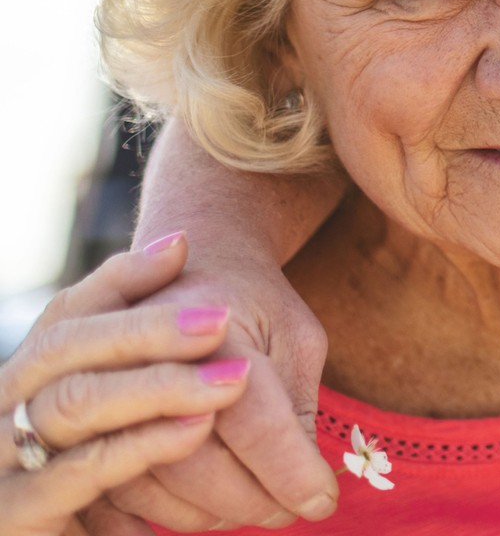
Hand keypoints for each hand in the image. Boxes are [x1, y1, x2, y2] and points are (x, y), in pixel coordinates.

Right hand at [0, 236, 248, 535]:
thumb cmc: (103, 466)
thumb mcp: (124, 397)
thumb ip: (136, 330)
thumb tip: (177, 242)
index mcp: (29, 373)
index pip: (67, 310)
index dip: (125, 277)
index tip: (186, 249)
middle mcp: (5, 406)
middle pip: (63, 347)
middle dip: (146, 330)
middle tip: (222, 318)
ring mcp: (2, 459)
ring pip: (71, 405)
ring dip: (155, 389)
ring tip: (226, 380)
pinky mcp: (18, 514)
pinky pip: (77, 473)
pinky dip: (140, 449)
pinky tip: (195, 432)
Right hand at [94, 240, 335, 531]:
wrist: (192, 265)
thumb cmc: (257, 305)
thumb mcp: (297, 336)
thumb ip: (300, 406)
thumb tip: (306, 487)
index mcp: (209, 326)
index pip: (254, 423)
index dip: (292, 472)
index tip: (324, 501)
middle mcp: (144, 357)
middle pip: (197, 463)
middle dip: (253, 500)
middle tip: (293, 510)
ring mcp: (105, 389)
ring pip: (157, 487)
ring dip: (215, 513)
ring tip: (260, 506)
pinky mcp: (84, 423)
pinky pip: (120, 492)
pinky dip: (171, 514)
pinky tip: (213, 508)